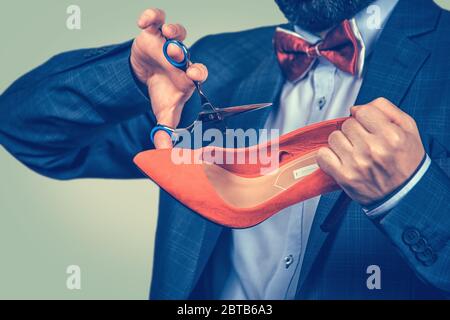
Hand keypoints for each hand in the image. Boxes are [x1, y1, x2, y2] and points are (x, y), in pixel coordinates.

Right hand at [130, 8, 207, 147]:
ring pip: (175, 31)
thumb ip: (166, 131)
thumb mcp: (163, 113)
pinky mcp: (153, 33)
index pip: (198, 72)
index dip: (198, 71)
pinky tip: (145, 21)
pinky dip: (151, 16)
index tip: (194, 74)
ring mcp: (167, 44)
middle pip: (186, 51)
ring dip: (173, 30)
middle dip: (182, 51)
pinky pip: (156, 19)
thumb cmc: (161, 93)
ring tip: (166, 33)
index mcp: (187, 77)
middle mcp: (180, 59)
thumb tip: (164, 155)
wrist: (146, 77)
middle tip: (176, 53)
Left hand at [316, 98, 424, 205]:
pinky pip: (322, 155)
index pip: (362, 111)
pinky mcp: (344, 177)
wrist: (405, 194)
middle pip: (347, 124)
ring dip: (341, 142)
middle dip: (354, 130)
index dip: (364, 117)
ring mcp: (357, 164)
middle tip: (364, 142)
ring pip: (334, 137)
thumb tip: (357, 107)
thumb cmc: (406, 162)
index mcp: (391, 136)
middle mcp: (373, 149)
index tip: (367, 125)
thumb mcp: (408, 129)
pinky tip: (340, 159)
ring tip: (354, 151)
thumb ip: (385, 109)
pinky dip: (328, 156)